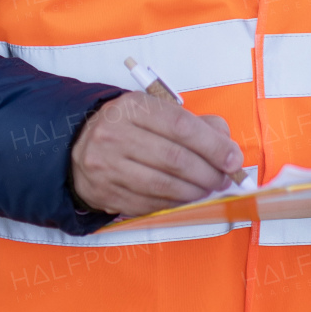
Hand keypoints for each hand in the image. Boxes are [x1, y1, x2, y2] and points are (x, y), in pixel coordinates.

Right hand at [70, 93, 243, 215]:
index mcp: (132, 107)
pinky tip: (186, 199)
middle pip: (174, 159)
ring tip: (208, 189)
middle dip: (208, 173)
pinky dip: (174, 204)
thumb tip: (226, 144)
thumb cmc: (127, 127)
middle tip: (224, 178)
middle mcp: (115, 135)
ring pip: (163, 186)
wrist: (78, 145)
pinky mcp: (106, 193)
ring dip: (194, 192)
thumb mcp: (155, 111)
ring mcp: (107, 166)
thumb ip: (194, 123)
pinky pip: (149, 204)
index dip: (212, 145)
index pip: (181, 126)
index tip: (232, 159)